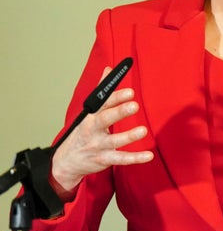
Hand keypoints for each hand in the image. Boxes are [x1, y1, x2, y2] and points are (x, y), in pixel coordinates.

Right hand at [50, 67, 153, 198]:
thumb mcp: (89, 111)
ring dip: (129, 136)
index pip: (104, 103)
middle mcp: (93, 129)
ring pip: (114, 141)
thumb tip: (109, 68)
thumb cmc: (82, 132)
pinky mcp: (104, 159)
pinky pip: (121, 159)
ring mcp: (98, 146)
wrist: (66, 161)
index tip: (130, 91)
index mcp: (92, 115)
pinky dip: (135, 158)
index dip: (117, 97)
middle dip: (119, 112)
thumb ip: (102, 91)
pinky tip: (149, 156)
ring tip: (144, 130)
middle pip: (105, 119)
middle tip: (135, 105)